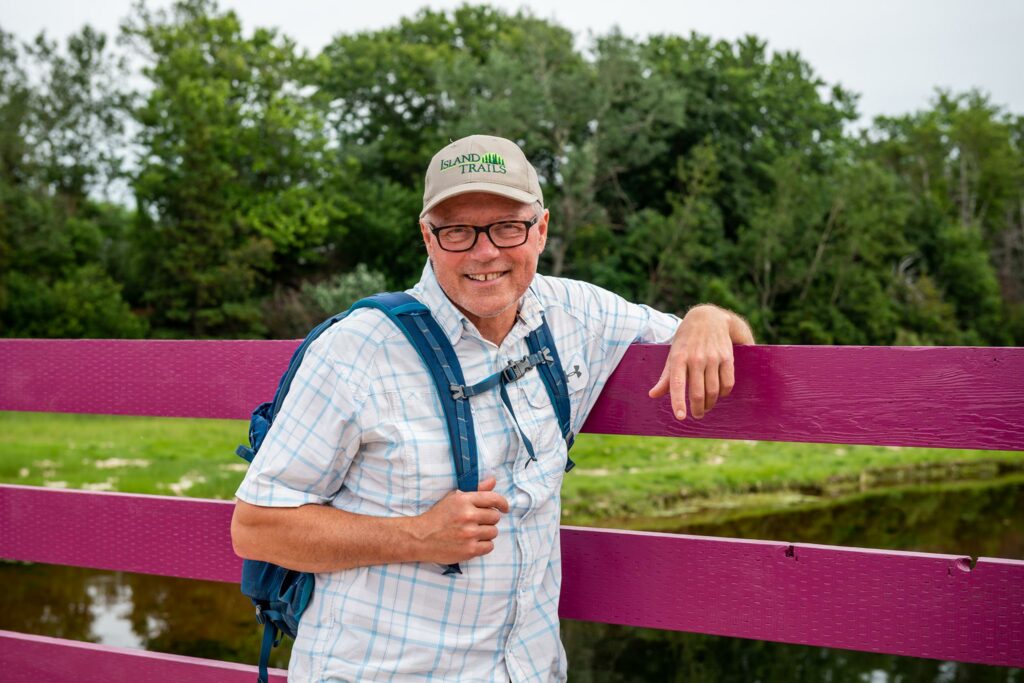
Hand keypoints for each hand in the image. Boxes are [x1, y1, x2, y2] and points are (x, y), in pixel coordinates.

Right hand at [411, 476, 508, 563]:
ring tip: (473, 532)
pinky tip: (473, 542)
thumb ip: (476, 490)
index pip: (493, 499)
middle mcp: (468, 516)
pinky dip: (484, 545)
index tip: (504, 508)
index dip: (502, 503)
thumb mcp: (454, 498)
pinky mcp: (469, 550)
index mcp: (464, 500)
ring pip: (494, 532)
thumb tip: (493, 481)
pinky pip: (489, 546)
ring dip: (487, 533)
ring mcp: (469, 534)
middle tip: (477, 522)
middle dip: (489, 519)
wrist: (421, 538)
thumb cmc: (438, 517)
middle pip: (495, 517)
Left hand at [648, 305, 745, 419]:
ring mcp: (712, 357)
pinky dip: (723, 393)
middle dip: (697, 408)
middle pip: (697, 392)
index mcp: (679, 358)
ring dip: (710, 403)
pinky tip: (719, 394)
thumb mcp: (673, 355)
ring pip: (713, 390)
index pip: (677, 384)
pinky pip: (727, 382)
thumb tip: (653, 395)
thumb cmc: (686, 341)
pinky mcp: (727, 357)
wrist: (708, 318)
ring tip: (706, 406)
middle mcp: (695, 358)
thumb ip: (665, 377)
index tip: (680, 417)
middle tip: (697, 415)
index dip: (678, 402)